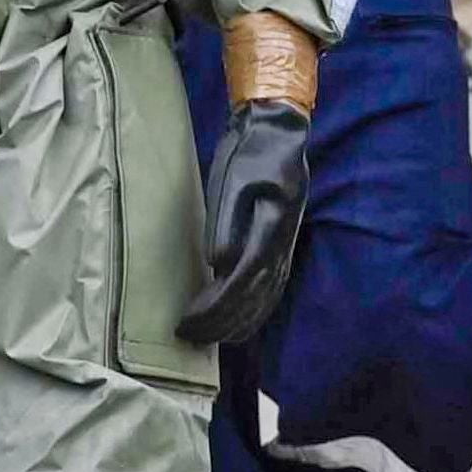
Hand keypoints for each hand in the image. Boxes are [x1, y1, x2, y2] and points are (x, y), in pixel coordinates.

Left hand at [178, 100, 313, 345]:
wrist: (280, 134)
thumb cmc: (251, 153)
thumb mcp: (232, 179)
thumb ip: (225, 221)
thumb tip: (217, 263)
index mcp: (270, 229)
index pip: (240, 283)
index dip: (213, 309)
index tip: (185, 321)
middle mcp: (282, 247)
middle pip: (251, 301)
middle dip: (218, 325)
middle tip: (186, 336)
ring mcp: (285, 251)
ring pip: (263, 303)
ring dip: (234, 326)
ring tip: (204, 338)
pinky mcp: (282, 250)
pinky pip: (270, 294)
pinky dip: (251, 315)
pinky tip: (234, 324)